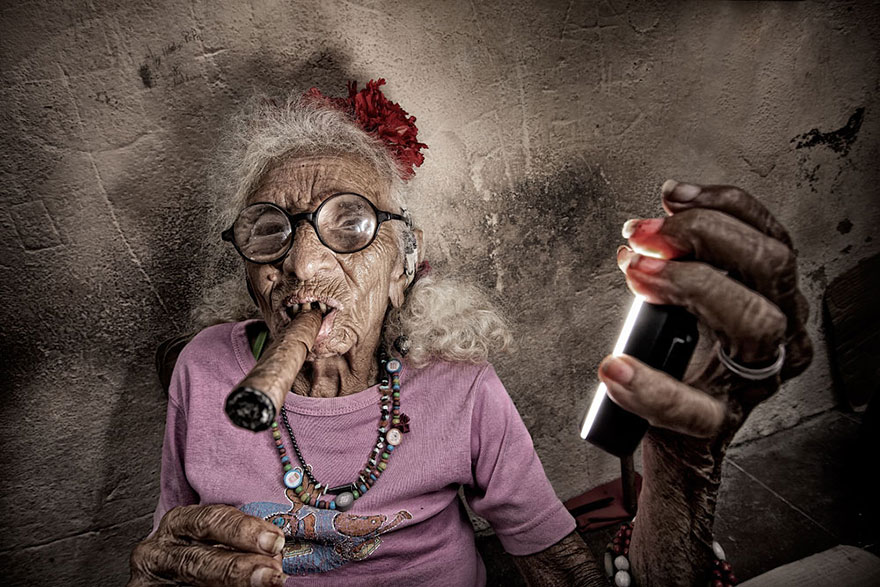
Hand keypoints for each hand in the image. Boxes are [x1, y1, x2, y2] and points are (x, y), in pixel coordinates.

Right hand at [128, 504, 286, 586]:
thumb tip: (276, 554)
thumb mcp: (211, 541)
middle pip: (199, 557)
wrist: (171, 577)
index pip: (210, 520)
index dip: (244, 530)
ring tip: (264, 583)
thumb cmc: (198, 554)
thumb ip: (238, 544)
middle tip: (272, 571)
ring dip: (232, 581)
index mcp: (178, 523)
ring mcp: (149, 578)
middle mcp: (157, 549)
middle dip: (239, 566)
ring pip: (192, 576)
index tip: (275, 540)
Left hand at [598, 180, 812, 442]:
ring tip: (637, 278)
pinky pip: (694, 406)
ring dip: (688, 286)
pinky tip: (615, 368)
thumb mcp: (684, 300)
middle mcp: (778, 333)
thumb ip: (676, 263)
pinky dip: (651, 386)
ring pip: (756, 322)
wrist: (677, 436)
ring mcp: (754, 378)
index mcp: (772, 297)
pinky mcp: (719, 420)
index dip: (725, 207)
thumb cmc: (680, 359)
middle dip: (705, 235)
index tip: (671, 196)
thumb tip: (648, 230)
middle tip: (646, 236)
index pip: (769, 236)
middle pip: (771, 265)